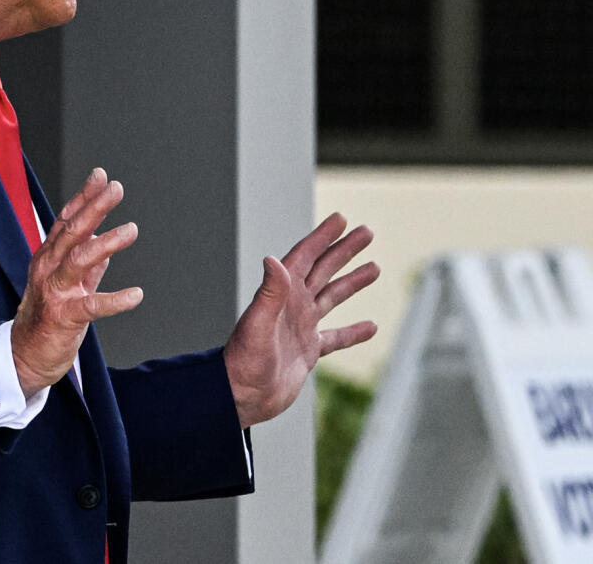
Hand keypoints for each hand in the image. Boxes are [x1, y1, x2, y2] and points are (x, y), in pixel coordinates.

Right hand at [10, 168, 142, 396]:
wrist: (26, 355)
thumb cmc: (47, 317)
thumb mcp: (67, 284)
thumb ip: (86, 264)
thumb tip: (104, 242)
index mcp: (48, 258)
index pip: (66, 220)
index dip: (83, 197)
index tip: (101, 177)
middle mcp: (47, 269)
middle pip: (71, 232)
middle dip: (94, 208)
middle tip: (115, 189)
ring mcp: (54, 292)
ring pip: (78, 260)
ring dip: (104, 243)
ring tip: (130, 230)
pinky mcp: (64, 317)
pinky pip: (91, 306)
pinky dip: (114, 300)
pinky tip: (136, 295)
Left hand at [223, 213, 378, 426]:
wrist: (241, 396)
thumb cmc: (244, 360)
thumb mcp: (257, 324)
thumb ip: (269, 293)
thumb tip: (273, 259)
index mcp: (281, 294)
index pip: (305, 256)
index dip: (323, 236)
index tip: (342, 218)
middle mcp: (292, 306)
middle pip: (324, 270)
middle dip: (344, 250)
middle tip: (367, 232)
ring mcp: (301, 327)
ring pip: (332, 297)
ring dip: (352, 282)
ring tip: (374, 267)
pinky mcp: (308, 351)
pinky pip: (336, 338)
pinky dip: (354, 332)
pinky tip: (371, 326)